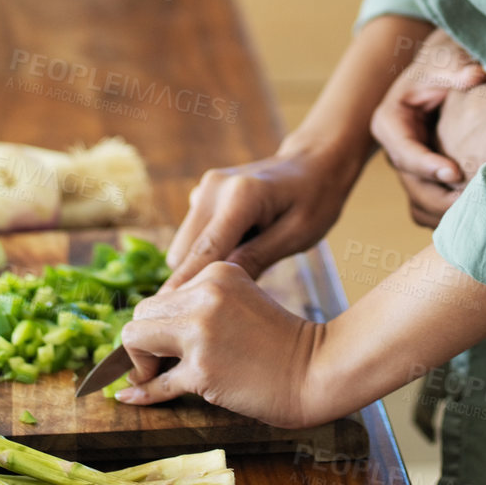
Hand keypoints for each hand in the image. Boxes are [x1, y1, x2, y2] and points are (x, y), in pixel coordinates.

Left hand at [118, 260, 323, 427]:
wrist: (314, 369)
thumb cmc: (279, 340)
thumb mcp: (241, 300)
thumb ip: (201, 304)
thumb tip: (148, 332)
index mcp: (217, 271)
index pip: (163, 294)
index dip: (158, 323)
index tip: (163, 346)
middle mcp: (205, 295)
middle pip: (143, 313)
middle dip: (143, 341)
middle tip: (160, 363)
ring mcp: (201, 332)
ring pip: (135, 339)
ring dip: (140, 363)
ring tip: (157, 376)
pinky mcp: (202, 370)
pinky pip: (156, 383)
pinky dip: (141, 393)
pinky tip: (128, 398)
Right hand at [162, 145, 359, 289]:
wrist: (315, 162)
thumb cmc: (315, 199)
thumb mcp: (297, 235)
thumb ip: (257, 258)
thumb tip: (215, 289)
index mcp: (241, 196)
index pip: (204, 251)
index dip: (185, 288)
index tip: (170, 322)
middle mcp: (214, 187)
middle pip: (183, 253)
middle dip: (196, 280)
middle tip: (228, 302)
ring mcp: (205, 187)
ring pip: (183, 246)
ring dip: (201, 265)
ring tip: (243, 267)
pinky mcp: (203, 193)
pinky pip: (192, 235)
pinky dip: (205, 250)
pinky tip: (240, 248)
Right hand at [371, 29, 485, 226]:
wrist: (444, 71)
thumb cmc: (442, 63)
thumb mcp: (444, 60)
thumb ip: (457, 67)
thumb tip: (475, 75)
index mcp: (389, 123)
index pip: (404, 152)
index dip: (427, 166)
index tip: (456, 173)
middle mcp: (396, 149)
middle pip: (412, 184)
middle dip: (440, 197)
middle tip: (472, 201)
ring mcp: (410, 166)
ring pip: (421, 201)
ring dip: (445, 210)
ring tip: (476, 211)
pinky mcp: (425, 177)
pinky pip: (431, 204)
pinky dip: (449, 212)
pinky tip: (475, 212)